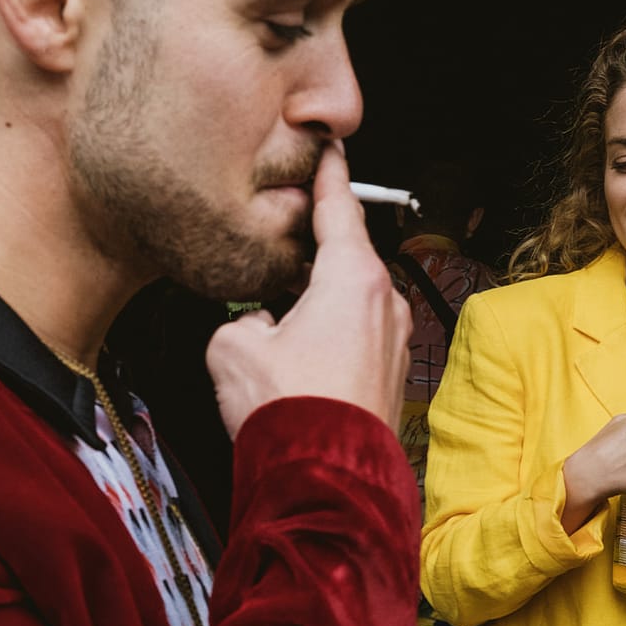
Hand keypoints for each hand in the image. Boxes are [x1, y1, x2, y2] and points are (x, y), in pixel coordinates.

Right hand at [206, 144, 409, 436]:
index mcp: (351, 278)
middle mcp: (382, 303)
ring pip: (347, 304)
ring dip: (316, 306)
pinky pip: (355, 339)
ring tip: (278, 324)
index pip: (339, 209)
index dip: (329, 176)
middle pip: (343, 259)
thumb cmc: (289, 410)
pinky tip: (297, 363)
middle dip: (309, 257)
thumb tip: (256, 327)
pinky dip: (329, 340)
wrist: (323, 476)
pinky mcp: (390, 374)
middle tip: (278, 250)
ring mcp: (392, 340)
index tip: (331, 149)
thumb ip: (242, 319)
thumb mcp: (233, 347)